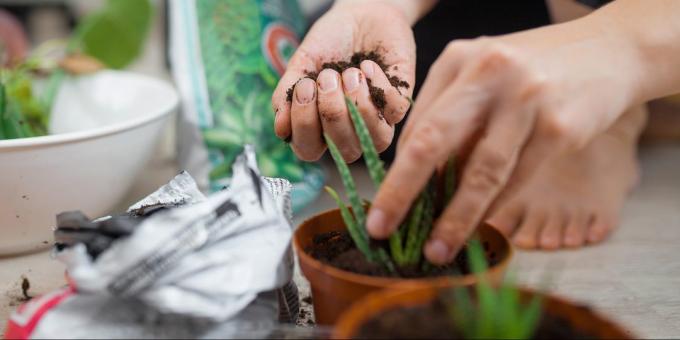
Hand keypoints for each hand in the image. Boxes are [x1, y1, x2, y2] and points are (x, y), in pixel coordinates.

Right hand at [272, 0, 417, 161]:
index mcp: (321, 127)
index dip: (305, 127)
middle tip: (327, 76)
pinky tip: (368, 65)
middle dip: (331, 111)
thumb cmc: (329, 43)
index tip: (304, 88)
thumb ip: (286, 96)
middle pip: (345, 150)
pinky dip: (377, 84)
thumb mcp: (301, 65)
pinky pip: (394, 110)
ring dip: (357, 103)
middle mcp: (351, 131)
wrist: (361, 13)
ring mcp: (379, 119)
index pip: (310, 151)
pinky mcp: (400, 102)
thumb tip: (281, 129)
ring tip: (349, 72)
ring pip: (377, 139)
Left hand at [366, 15, 644, 263]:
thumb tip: (419, 176)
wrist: (608, 53)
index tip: (384, 205)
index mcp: (458, 59)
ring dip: (455, 218)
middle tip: (381, 228)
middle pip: (432, 142)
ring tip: (437, 249)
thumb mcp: (483, 73)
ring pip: (480, 171)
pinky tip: (479, 229)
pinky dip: (496, 209)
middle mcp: (487, 74)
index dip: (397, 171)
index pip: (416, 125)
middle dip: (401, 192)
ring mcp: (525, 99)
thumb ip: (451, 113)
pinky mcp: (560, 126)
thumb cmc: (533, 70)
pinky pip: (518, 179)